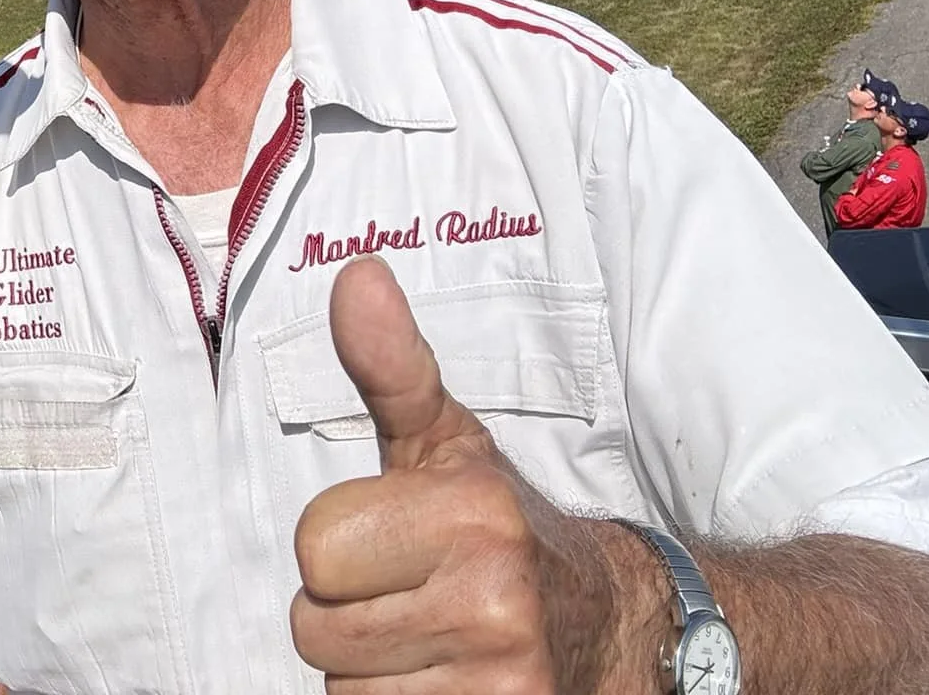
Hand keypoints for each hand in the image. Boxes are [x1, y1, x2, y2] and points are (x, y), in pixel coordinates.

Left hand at [290, 256, 621, 691]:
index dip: (341, 545)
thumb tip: (357, 276)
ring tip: (428, 638)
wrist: (613, 628)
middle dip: (347, 613)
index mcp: (471, 516)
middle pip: (315, 628)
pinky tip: (440, 679)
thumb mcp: (445, 440)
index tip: (393, 538)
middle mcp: (492, 602)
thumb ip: (391, 366)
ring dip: (371, 670)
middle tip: (409, 592)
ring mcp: (501, 685)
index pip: (314, 549)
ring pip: (343, 690)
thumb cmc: (499, 524)